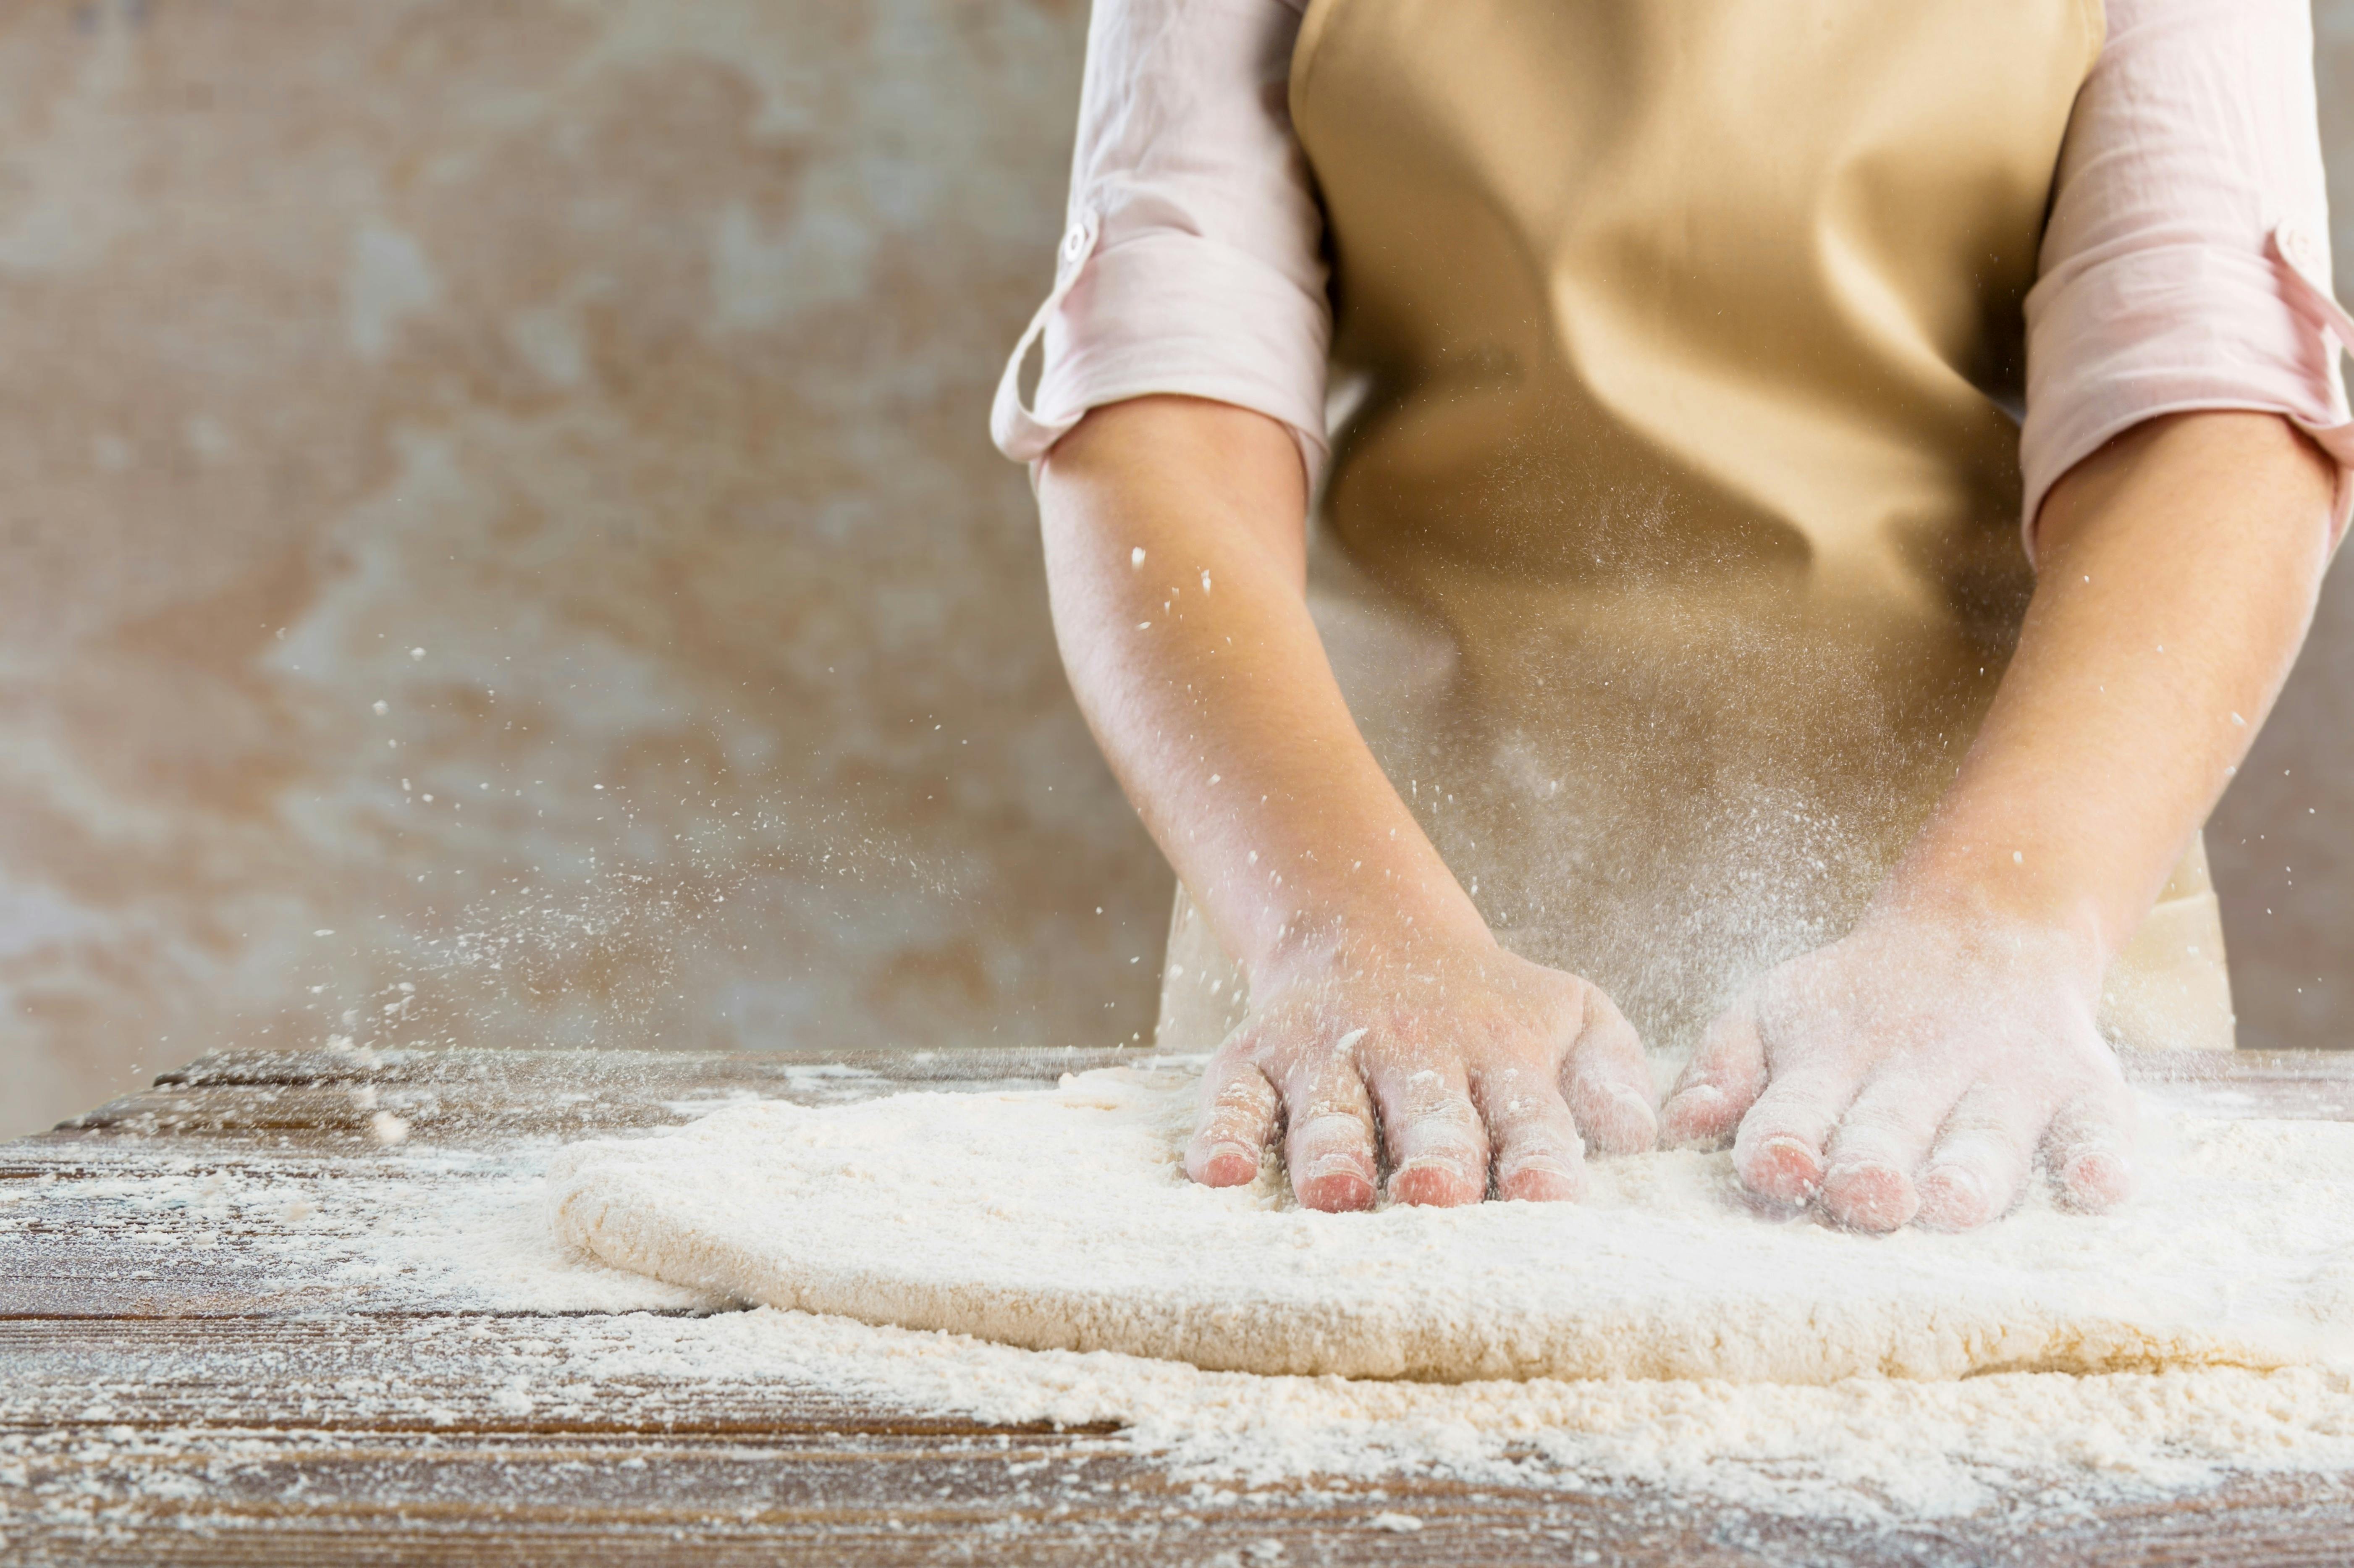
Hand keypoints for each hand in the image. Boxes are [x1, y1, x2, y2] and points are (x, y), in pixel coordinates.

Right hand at [1183, 937, 1658, 1210]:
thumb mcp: (1574, 1014)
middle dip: (1434, 1155)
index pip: (1529, 1113)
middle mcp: (1416, 1054)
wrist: (1373, 929)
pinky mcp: (1258, 1057)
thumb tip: (1638, 1139)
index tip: (1548, 1198)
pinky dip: (1221, 1133)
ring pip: (1330, 1110)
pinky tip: (1217, 1173)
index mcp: (1502, 1054)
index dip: (1539, 1156)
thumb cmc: (1492, 1006)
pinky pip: (1235, 1097)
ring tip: (1337, 1194)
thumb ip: (1614, 1075)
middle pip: (1427, 1113)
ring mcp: (1330, 1056)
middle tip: (1437, 1195)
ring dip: (1332, 1151)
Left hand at [1659, 909, 2133, 1231]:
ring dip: (1969, 1171)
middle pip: (1891, 1129)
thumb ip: (1724, 1070)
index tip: (1776, 1166)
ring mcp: (2006, 1082)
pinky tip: (2097, 1188)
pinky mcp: (2085, 1088)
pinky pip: (2100, 1128)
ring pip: (1988, 1139)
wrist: (1979, 931)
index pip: (1797, 1111)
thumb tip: (1674, 1129)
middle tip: (1868, 1192)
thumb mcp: (1772, 1013)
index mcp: (1830, 1065)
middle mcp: (1919, 1075)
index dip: (1784, 1139)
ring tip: (1952, 1199)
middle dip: (1876, 1164)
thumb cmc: (1848, 1007)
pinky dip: (2103, 1157)